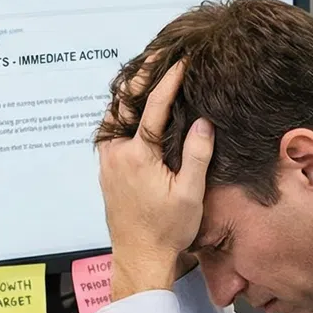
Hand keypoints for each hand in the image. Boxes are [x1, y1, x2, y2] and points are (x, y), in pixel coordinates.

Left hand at [96, 61, 212, 300]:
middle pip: (124, 104)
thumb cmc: (167, 230)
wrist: (139, 258)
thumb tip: (204, 121)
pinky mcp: (107, 171)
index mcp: (137, 156)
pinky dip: (123, 115)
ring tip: (145, 75)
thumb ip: (197, 154)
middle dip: (140, 78)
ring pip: (114, 118)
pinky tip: (135, 111)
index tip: (179, 62)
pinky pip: (112, 132)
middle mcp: (116, 154)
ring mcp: (108, 162)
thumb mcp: (190, 193)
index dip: (167, 82)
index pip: (153, 108)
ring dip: (128, 96)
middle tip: (155, 55)